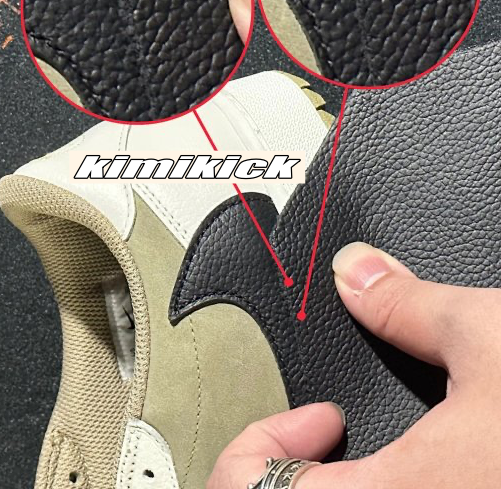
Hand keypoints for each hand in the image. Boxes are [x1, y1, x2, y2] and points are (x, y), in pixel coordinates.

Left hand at [208, 242, 500, 487]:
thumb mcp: (491, 341)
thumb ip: (408, 306)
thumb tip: (357, 270)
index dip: (260, 444)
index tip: (312, 416)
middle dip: (283, 466)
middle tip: (322, 435)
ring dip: (320, 485)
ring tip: (357, 452)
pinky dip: (365, 487)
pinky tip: (412, 466)